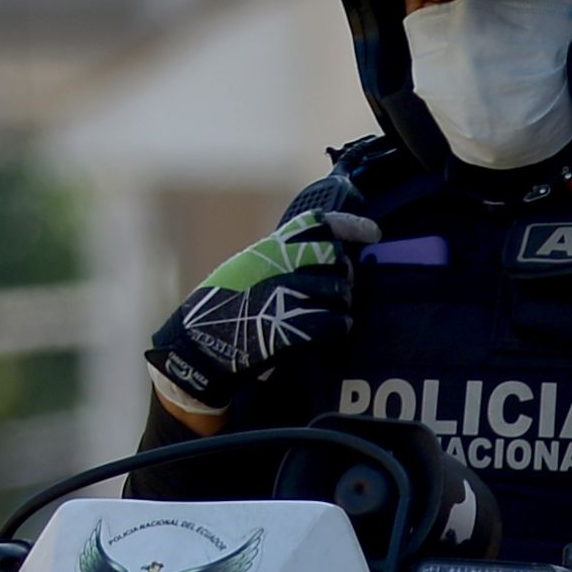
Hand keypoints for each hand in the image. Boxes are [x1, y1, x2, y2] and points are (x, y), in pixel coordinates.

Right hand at [139, 191, 380, 422]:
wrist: (197, 347)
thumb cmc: (221, 311)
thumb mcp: (245, 271)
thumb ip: (279, 261)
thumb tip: (323, 255)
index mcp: (267, 250)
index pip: (315, 224)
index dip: (350, 226)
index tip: (374, 233)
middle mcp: (277, 266)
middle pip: (334, 258)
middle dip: (343, 274)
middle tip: (340, 287)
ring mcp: (284, 296)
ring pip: (338, 291)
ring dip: (342, 303)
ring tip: (335, 312)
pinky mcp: (290, 328)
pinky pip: (333, 323)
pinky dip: (339, 326)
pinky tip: (337, 331)